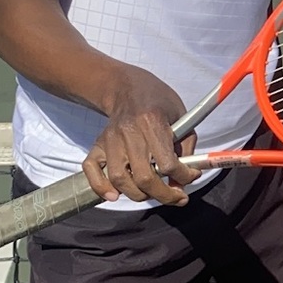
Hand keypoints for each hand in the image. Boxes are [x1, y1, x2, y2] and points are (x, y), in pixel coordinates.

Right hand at [84, 66, 196, 204]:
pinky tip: (115, 195)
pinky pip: (92, 171)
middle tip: (176, 196)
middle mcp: (128, 132)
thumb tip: (185, 178)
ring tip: (152, 193)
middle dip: (164, 195)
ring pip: (120, 179)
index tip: (190, 178)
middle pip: (143, 178)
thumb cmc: (158, 101)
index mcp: (152, 121)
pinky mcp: (97, 145)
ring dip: (138, 195)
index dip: (183, 177)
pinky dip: (101, 187)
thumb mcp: (181, 116)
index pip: (167, 163)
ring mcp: (109, 140)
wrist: (126, 86)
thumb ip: (186, 146)